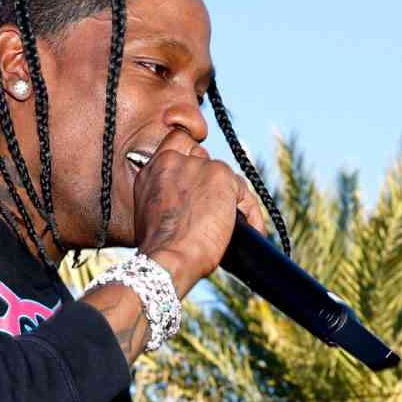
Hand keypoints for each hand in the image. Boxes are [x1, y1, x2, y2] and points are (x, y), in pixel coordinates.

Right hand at [132, 128, 254, 296]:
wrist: (166, 258)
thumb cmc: (158, 249)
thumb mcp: (150, 213)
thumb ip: (166, 196)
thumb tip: (189, 202)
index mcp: (153, 170)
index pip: (177, 143)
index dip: (191, 158)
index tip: (198, 179)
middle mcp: (175, 161)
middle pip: (205, 161)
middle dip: (212, 183)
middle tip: (215, 211)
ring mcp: (200, 167)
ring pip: (227, 177)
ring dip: (232, 201)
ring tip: (233, 228)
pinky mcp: (222, 177)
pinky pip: (245, 194)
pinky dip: (251, 214)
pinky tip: (251, 232)